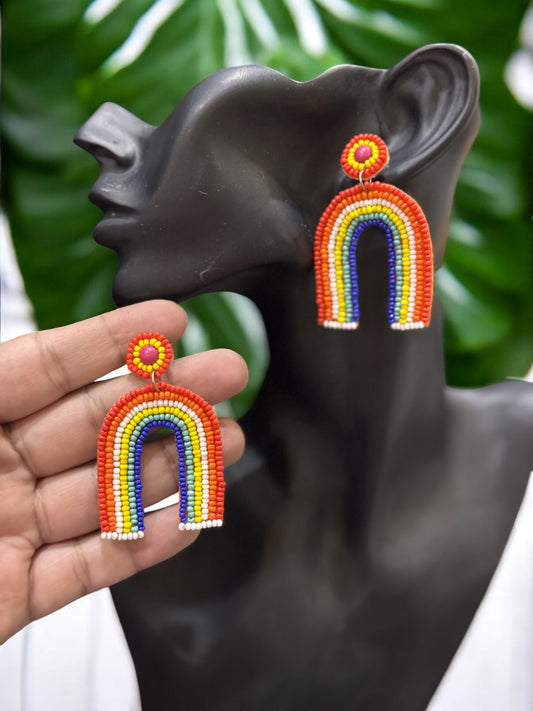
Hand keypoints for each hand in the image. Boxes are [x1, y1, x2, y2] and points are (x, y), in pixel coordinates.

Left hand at [0, 300, 246, 642]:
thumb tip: (24, 350)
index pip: (43, 367)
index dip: (109, 341)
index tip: (167, 320)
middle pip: (91, 426)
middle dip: (164, 397)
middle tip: (224, 374)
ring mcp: (5, 532)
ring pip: (104, 493)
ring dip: (171, 468)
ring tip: (226, 443)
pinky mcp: (15, 595)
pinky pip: (92, 566)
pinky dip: (145, 543)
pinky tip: (190, 515)